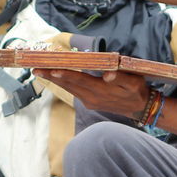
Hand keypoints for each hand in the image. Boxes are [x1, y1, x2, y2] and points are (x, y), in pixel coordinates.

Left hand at [33, 69, 149, 117]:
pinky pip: (73, 90)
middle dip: (51, 76)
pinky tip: (55, 76)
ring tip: (39, 71)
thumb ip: (120, 78)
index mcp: (101, 90)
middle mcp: (91, 98)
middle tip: (35, 68)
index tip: (50, 69)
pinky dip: (63, 82)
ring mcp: (89, 101)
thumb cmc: (137, 90)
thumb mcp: (134, 82)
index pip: (79, 80)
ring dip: (54, 79)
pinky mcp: (89, 102)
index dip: (64, 74)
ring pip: (68, 88)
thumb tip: (108, 75)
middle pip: (68, 84)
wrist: (141, 108)